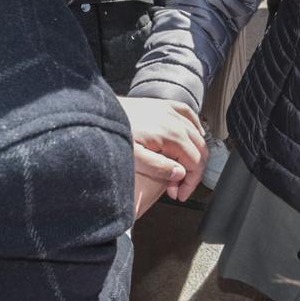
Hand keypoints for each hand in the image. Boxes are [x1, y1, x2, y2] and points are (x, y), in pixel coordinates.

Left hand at [118, 96, 206, 210]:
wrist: (98, 113)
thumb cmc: (113, 134)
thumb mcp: (134, 158)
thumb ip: (158, 167)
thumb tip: (179, 173)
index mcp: (171, 136)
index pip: (196, 163)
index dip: (191, 183)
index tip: (180, 194)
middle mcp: (175, 121)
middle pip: (200, 150)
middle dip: (193, 173)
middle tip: (177, 188)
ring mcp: (171, 111)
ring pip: (198, 134)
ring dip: (193, 155)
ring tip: (179, 169)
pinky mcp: (164, 106)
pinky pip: (189, 115)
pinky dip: (195, 128)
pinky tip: (191, 137)